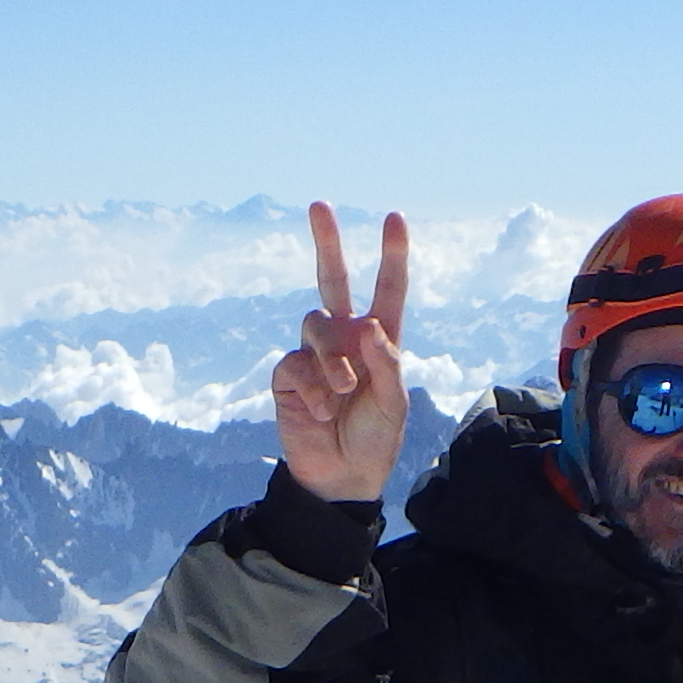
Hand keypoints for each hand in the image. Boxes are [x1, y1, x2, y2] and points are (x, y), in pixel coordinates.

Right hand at [269, 202, 410, 504]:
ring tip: (342, 393)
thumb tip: (369, 325)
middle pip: (332, 280)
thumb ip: (386, 365)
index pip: (387, 290)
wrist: (341, 477)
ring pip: (315, 325)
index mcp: (378, 340)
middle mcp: (344, 339)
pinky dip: (311, 387)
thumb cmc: (375, 440)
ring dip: (331, 358)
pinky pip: (295, 363)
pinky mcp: (288, 375)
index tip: (394, 218)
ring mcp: (314, 354)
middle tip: (319, 205)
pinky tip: (320, 411)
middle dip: (327, 242)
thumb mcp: (393, 406)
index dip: (391, 255)